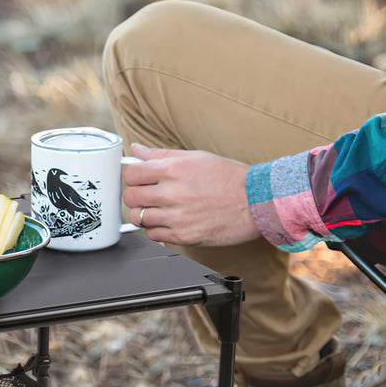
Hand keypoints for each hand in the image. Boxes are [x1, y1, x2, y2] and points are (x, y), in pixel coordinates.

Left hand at [123, 143, 259, 246]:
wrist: (257, 202)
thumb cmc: (230, 178)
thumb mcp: (197, 157)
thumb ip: (162, 155)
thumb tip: (137, 150)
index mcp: (174, 170)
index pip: (131, 174)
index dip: (132, 177)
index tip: (138, 180)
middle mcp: (173, 193)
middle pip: (130, 198)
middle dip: (135, 197)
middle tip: (146, 196)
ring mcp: (177, 217)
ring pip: (139, 219)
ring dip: (145, 215)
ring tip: (160, 210)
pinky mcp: (183, 236)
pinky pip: (153, 235)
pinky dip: (157, 230)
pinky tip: (170, 222)